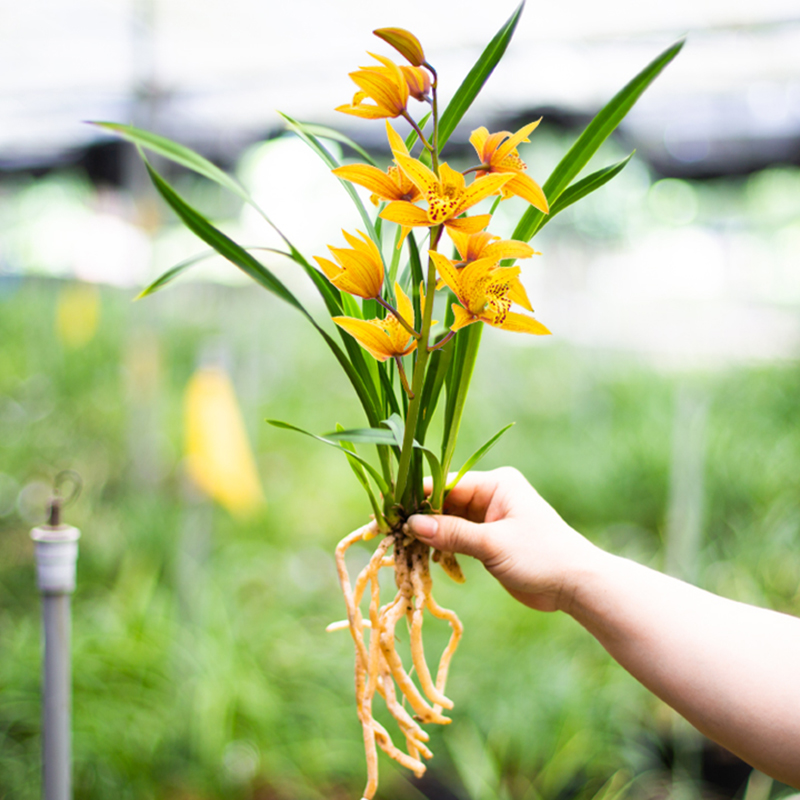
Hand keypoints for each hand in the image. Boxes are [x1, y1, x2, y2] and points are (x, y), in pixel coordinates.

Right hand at [405, 468, 600, 611]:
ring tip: (402, 549)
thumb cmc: (542, 556)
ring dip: (429, 536)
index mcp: (496, 484)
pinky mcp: (489, 541)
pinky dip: (442, 549)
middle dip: (420, 519)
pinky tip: (426, 559)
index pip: (447, 484)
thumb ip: (452, 534)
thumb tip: (413, 524)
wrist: (577, 585)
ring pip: (448, 523)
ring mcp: (489, 519)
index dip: (418, 498)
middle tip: (390, 533)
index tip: (390, 511)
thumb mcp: (493, 544)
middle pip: (444, 503)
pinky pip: (457, 539)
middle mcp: (491, 496)